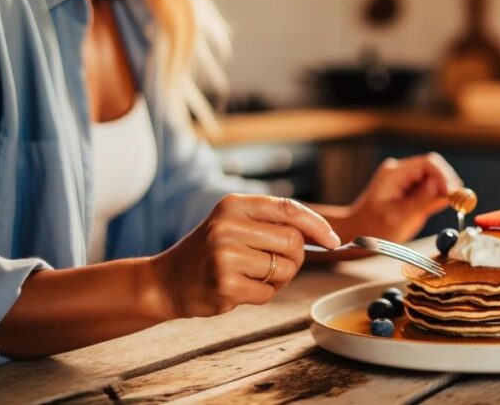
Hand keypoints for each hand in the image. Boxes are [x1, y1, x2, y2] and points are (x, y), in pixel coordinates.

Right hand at [147, 195, 339, 318]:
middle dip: (293, 258)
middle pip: (293, 243)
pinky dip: (262, 294)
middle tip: (273, 263)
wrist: (166, 281)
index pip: (289, 209)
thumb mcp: (233, 224)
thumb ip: (271, 223)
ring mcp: (225, 256)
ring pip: (285, 269)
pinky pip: (269, 293)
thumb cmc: (209, 251)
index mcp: (234, 205)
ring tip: (250, 275)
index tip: (333, 241)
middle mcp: (228, 226)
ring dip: (277, 279)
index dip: (317, 226)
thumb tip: (323, 234)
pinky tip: (238, 288)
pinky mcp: (225, 285)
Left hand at [339, 153, 463, 243]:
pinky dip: (436, 194)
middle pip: (433, 167)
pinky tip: (437, 206)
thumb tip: (442, 188)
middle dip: (447, 182)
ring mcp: (402, 177)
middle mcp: (399, 170)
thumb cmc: (373, 229)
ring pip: (432, 176)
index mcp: (394, 174)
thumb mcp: (399, 219)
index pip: (428, 164)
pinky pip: (427, 185)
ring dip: (442, 189)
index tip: (454, 195)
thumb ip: (421, 202)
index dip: (445, 177)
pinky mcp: (406, 186)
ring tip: (449, 205)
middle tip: (458, 201)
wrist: (355, 232)